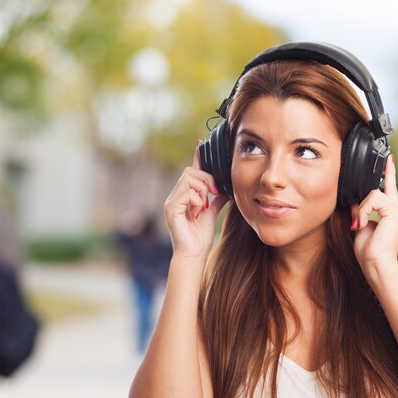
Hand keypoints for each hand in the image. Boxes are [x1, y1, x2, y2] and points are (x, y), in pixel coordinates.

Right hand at [164, 141, 228, 258]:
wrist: (194, 254)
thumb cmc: (200, 236)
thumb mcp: (212, 212)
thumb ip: (217, 198)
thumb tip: (226, 187)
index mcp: (185, 195)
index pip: (191, 171)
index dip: (197, 157)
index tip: (201, 143)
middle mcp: (175, 195)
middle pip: (190, 171)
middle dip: (206, 179)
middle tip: (213, 194)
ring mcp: (171, 200)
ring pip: (189, 179)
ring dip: (203, 191)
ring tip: (204, 206)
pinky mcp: (170, 207)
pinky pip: (188, 192)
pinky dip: (198, 200)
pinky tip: (198, 212)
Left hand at [350, 155, 397, 273]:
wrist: (376, 264)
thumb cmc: (369, 253)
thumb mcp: (361, 228)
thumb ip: (360, 212)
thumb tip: (355, 202)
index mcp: (393, 215)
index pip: (390, 189)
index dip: (389, 173)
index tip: (389, 159)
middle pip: (375, 192)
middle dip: (363, 206)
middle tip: (358, 224)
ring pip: (373, 195)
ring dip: (362, 211)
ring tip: (361, 226)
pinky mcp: (396, 211)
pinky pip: (373, 200)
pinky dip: (364, 211)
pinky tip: (363, 224)